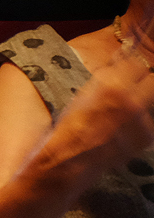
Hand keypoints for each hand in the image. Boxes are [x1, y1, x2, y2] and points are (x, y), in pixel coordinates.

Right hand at [52, 47, 153, 169]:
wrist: (73, 157)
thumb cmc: (72, 125)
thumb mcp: (83, 93)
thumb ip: (106, 76)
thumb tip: (120, 60)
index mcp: (111, 85)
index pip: (136, 64)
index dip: (131, 68)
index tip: (128, 72)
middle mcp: (130, 101)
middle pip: (152, 81)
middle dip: (143, 83)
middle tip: (133, 89)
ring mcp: (141, 120)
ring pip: (151, 103)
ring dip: (142, 104)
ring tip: (122, 115)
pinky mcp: (147, 136)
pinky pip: (149, 122)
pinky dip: (140, 123)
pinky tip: (124, 129)